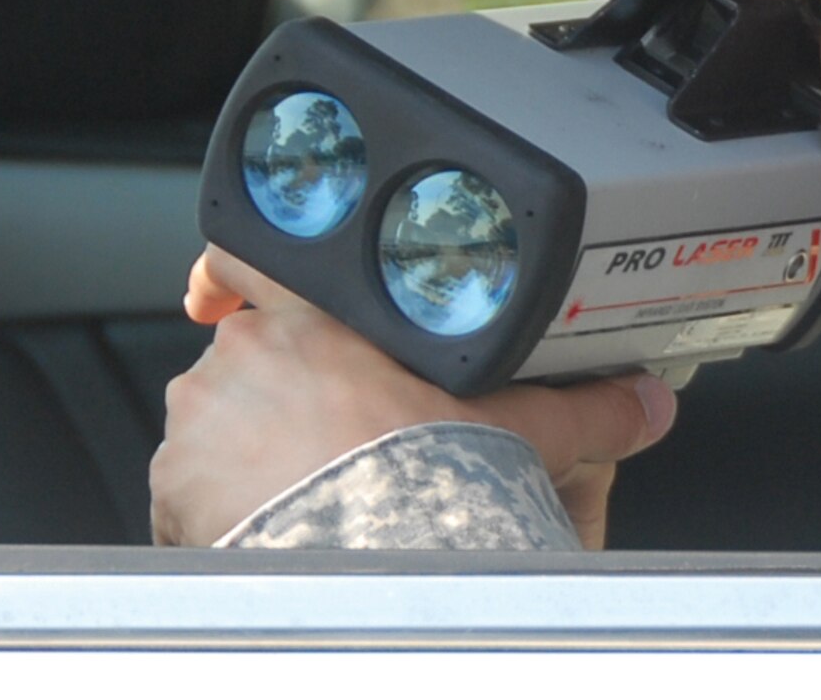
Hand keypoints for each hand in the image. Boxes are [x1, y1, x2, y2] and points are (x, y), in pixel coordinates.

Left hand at [151, 245, 676, 548]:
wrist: (360, 563)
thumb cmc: (423, 480)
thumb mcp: (518, 430)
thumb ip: (584, 409)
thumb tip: (645, 404)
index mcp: (320, 316)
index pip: (247, 256)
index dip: (233, 270)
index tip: (225, 285)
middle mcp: (245, 357)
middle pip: (245, 355)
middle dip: (279, 390)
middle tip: (329, 437)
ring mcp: (203, 424)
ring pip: (218, 424)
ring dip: (250, 452)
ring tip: (308, 495)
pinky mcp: (175, 493)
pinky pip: (193, 492)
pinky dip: (223, 510)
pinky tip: (276, 531)